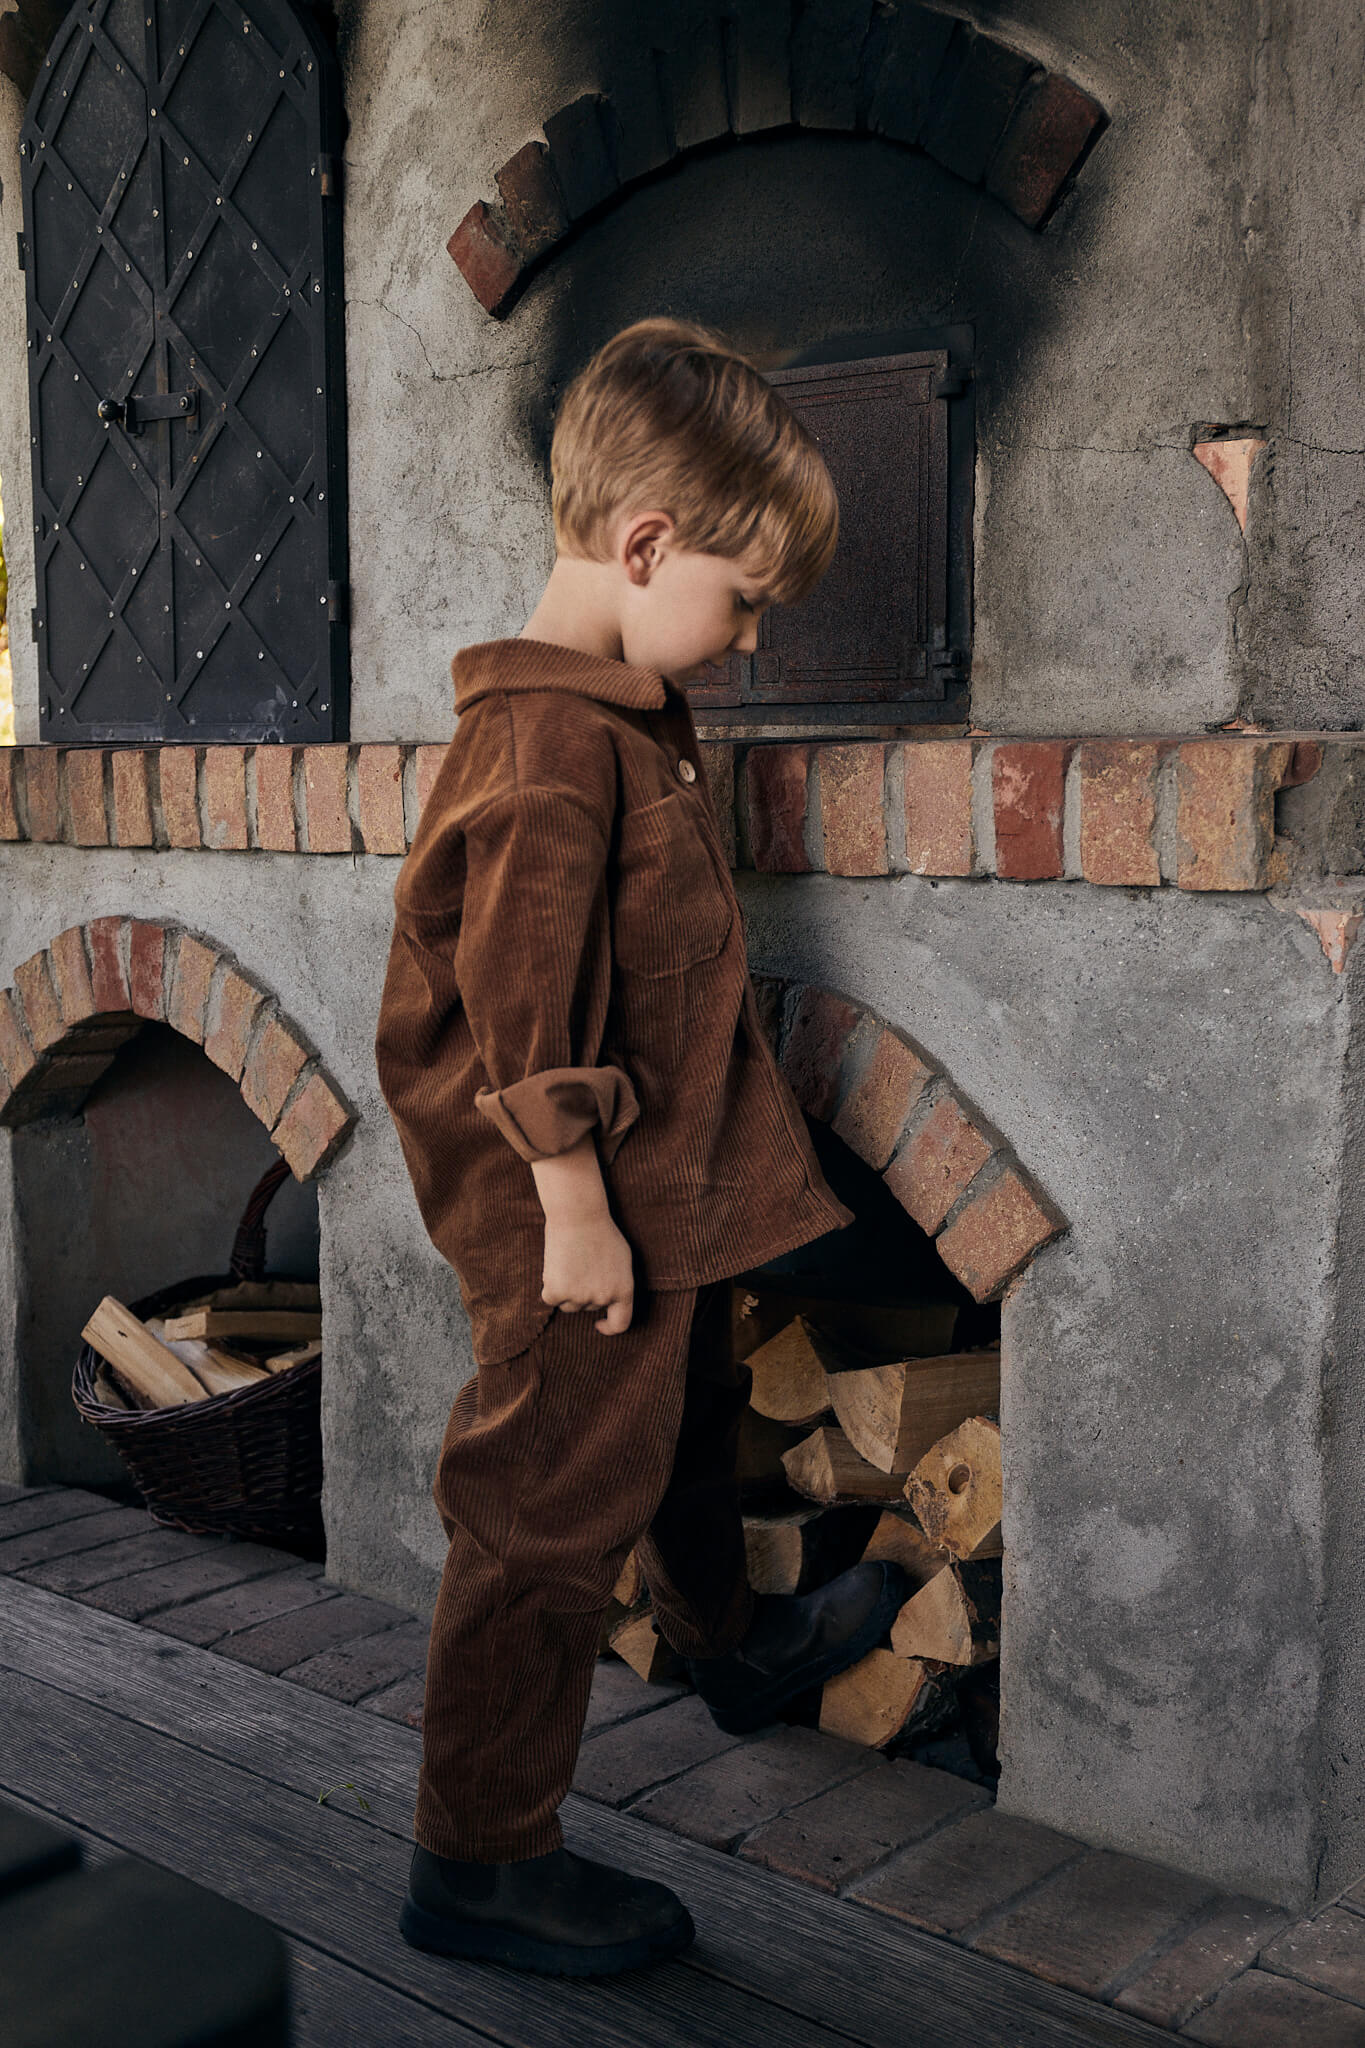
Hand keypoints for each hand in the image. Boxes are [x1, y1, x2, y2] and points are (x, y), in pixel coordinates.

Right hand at [541, 1214, 634, 1334]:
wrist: (578, 1214)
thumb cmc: (601, 1231)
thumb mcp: (621, 1260)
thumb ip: (616, 1284)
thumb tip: (607, 1301)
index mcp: (624, 1290)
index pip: (621, 1323)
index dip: (609, 1327)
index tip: (599, 1324)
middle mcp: (603, 1298)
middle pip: (587, 1308)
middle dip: (583, 1291)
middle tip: (581, 1263)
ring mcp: (579, 1297)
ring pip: (568, 1305)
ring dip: (565, 1290)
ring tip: (569, 1262)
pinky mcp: (557, 1292)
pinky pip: (550, 1298)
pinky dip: (549, 1285)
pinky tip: (556, 1264)